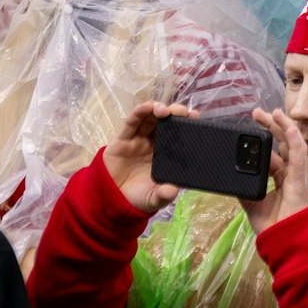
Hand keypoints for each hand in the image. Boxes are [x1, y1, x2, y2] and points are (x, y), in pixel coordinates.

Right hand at [101, 101, 195, 215]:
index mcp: (165, 154)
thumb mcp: (153, 199)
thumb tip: (172, 191)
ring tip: (164, 110)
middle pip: (166, 122)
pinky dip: (140, 112)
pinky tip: (147, 107)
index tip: (195, 116)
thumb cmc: (137, 197)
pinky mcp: (123, 139)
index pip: (178, 135)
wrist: (112, 200)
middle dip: (175, 113)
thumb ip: (162, 196)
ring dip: (158, 109)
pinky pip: (132, 122)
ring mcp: (138, 139)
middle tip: (182, 112)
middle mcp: (153, 143)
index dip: (186, 124)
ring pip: (150, 118)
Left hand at [240, 108, 307, 234]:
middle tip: (257, 113)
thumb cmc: (272, 225)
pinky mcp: (300, 178)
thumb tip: (231, 173)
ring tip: (274, 112)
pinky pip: (299, 155)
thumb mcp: (252, 201)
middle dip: (272, 126)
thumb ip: (244, 185)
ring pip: (293, 144)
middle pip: (283, 143)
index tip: (252, 126)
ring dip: (284, 126)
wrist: (283, 241)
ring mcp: (297, 175)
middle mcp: (291, 173)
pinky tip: (288, 128)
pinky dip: (294, 140)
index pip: (276, 152)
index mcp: (283, 178)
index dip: (265, 138)